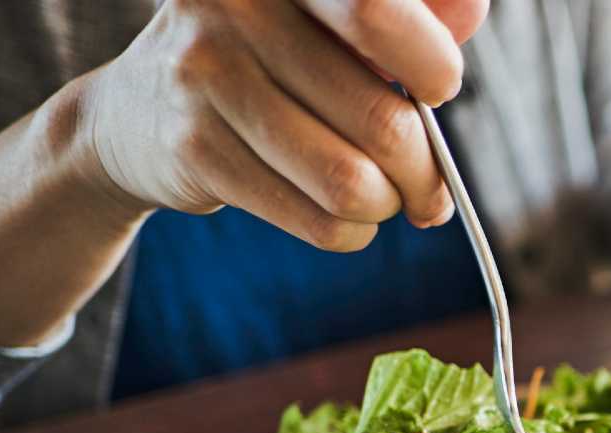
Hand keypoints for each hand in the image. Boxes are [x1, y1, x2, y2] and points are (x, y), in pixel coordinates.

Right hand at [81, 0, 488, 251]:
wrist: (139, 109)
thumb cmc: (269, 60)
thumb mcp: (330, 22)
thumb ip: (405, 16)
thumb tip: (471, 11)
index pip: (380, 14)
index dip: (433, 66)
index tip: (437, 88)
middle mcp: (237, 6)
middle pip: (383, 122)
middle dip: (426, 172)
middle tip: (428, 186)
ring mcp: (208, 75)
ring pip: (353, 185)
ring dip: (389, 207)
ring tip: (384, 199)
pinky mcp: (196, 148)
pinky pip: (319, 221)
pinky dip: (351, 232)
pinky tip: (344, 217)